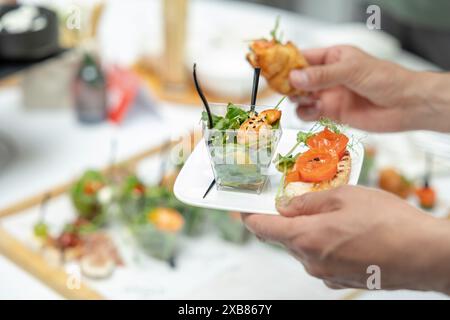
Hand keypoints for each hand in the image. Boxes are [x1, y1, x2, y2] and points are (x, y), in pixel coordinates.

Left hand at [242, 186, 449, 293]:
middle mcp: (310, 262)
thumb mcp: (344, 196)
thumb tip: (286, 205)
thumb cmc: (388, 223)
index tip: (242, 208)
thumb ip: (308, 202)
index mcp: (305, 238)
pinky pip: (320, 259)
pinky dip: (322, 243)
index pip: (263, 228)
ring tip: (332, 213)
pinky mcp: (341, 280)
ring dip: (307, 230)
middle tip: (296, 199)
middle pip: (283, 237)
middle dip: (284, 218)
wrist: (425, 255)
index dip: (249, 216)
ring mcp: (326, 275)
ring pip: (303, 247)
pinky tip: (344, 231)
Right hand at [289, 45, 449, 131]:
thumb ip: (322, 75)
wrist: (405, 105)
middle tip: (286, 90)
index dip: (288, 64)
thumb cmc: (385, 80)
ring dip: (298, 100)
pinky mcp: (331, 113)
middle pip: (298, 80)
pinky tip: (315, 111)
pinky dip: (306, 114)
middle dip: (289, 85)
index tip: (275, 70)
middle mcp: (328, 76)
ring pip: (301, 98)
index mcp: (333, 58)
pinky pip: (310, 114)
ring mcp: (329, 95)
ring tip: (306, 100)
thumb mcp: (351, 71)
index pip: (303, 58)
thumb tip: (294, 78)